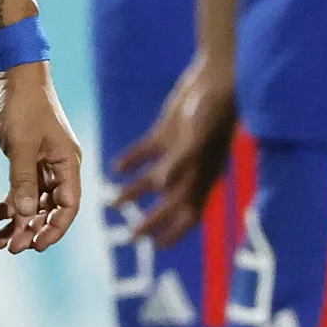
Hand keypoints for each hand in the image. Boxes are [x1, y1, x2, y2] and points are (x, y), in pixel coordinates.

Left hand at [0, 61, 81, 252]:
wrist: (14, 74)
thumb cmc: (24, 104)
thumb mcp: (21, 144)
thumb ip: (23, 180)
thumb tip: (26, 215)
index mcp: (67, 163)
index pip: (68, 207)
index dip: (53, 229)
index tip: (34, 245)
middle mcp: (59, 167)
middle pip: (50, 209)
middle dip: (30, 229)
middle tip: (9, 247)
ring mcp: (43, 163)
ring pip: (34, 202)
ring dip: (18, 221)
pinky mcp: (27, 159)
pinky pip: (22, 189)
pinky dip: (10, 203)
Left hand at [112, 54, 236, 247]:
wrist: (215, 77)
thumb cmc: (211, 109)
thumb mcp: (196, 137)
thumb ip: (181, 162)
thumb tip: (163, 188)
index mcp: (202, 176)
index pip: (189, 214)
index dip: (175, 232)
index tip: (158, 248)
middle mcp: (189, 167)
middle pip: (169, 203)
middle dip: (151, 222)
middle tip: (130, 238)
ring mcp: (177, 150)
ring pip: (154, 179)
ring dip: (134, 193)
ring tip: (112, 205)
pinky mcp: (167, 130)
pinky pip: (146, 151)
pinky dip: (131, 161)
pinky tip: (115, 168)